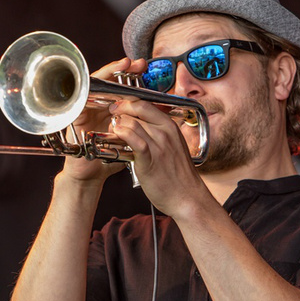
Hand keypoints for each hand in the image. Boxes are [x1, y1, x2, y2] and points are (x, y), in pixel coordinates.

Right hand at [59, 57, 146, 184]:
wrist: (92, 175)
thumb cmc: (110, 158)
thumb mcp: (130, 138)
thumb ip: (142, 126)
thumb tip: (164, 115)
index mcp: (111, 109)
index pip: (121, 86)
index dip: (131, 75)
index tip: (143, 67)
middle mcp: (98, 106)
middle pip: (107, 80)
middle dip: (120, 69)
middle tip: (134, 62)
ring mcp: (85, 109)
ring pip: (94, 84)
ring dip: (107, 73)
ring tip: (121, 65)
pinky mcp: (75, 117)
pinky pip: (79, 99)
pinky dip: (88, 89)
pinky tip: (100, 81)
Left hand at [106, 98, 210, 217]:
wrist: (187, 197)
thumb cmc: (179, 176)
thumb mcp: (174, 147)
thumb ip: (160, 134)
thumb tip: (142, 127)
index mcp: (171, 127)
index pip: (145, 104)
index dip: (127, 103)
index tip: (118, 107)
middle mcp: (165, 132)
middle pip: (136, 111)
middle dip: (119, 113)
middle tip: (112, 120)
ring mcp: (158, 145)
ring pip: (131, 123)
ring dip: (117, 125)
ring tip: (113, 132)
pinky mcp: (149, 159)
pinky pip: (133, 139)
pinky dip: (122, 134)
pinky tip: (117, 137)